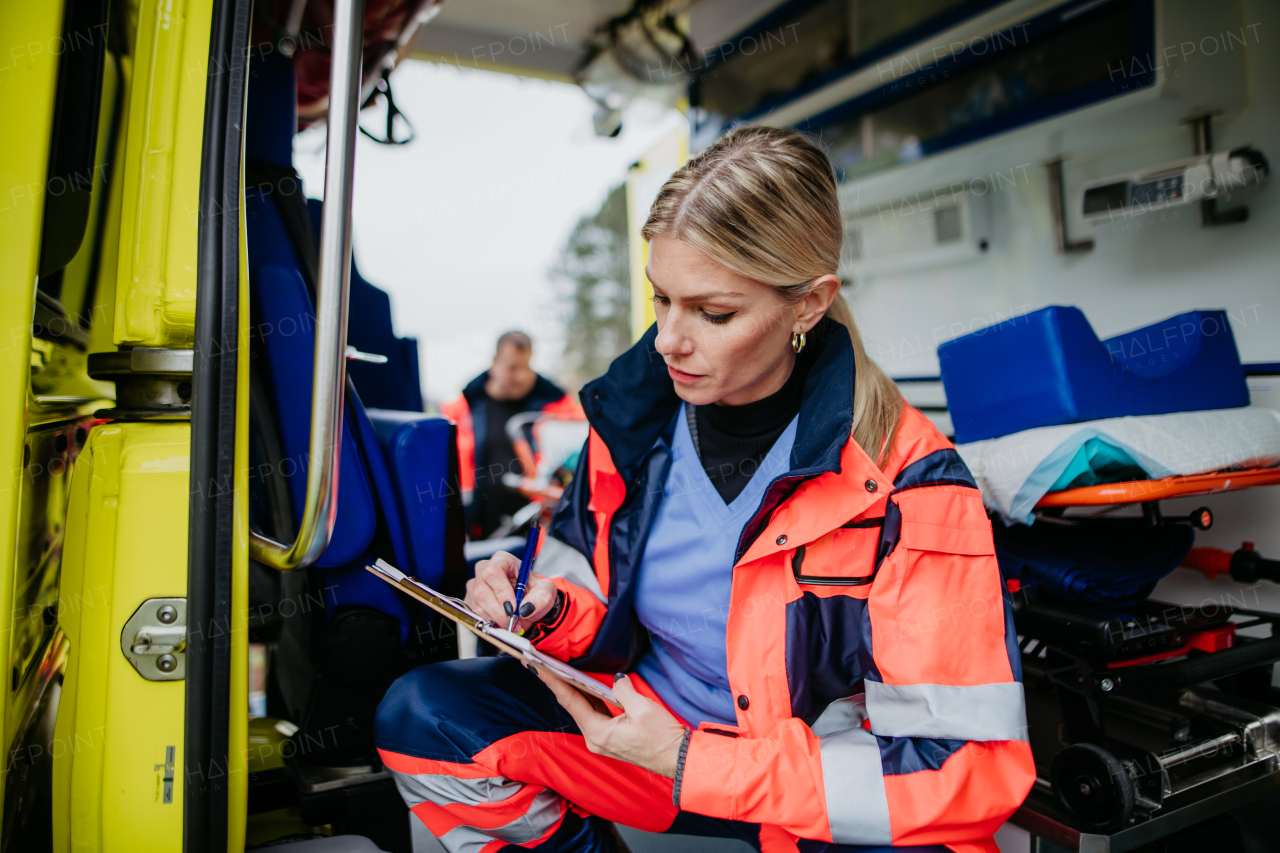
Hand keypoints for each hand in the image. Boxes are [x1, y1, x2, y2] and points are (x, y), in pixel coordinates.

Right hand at [465, 551, 557, 631]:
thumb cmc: (534, 593)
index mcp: (503, 560)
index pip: (493, 571)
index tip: (512, 607)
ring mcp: (475, 585)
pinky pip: (475, 614)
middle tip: (514, 622)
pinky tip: (501, 622)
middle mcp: (484, 570)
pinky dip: (489, 622)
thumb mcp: (545, 592)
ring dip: (495, 619)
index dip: (501, 591)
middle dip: (499, 611)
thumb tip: (525, 608)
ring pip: (477, 605)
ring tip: (512, 623)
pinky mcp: (470, 600)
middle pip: (482, 590)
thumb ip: (540, 598)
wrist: (528, 605)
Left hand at [538, 670, 687, 777]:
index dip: (554, 682)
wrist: (677, 758)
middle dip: (560, 684)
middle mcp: (595, 739)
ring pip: (584, 710)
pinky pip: (595, 715)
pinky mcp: (611, 738)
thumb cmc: (662, 737)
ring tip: (559, 672)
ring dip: (574, 691)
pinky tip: (584, 687)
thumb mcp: (643, 708)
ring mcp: (602, 740)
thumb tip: (616, 680)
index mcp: (598, 733)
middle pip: (574, 706)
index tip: (539, 667)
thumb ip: (622, 690)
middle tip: (544, 664)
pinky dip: (588, 700)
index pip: (571, 702)